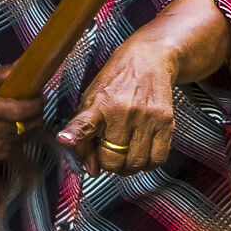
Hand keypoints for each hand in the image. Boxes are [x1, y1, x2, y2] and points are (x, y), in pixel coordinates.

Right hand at [0, 67, 44, 175]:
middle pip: (30, 123)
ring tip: (27, 115)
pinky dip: (23, 135)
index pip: (21, 109)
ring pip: (29, 134)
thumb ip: (0, 74)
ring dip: (33, 124)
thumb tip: (22, 64)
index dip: (36, 103)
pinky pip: (21, 144)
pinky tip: (16, 127)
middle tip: (36, 103)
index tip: (40, 96)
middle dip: (38, 112)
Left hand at [57, 0, 230, 175]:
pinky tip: (142, 153)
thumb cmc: (115, 85)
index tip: (65, 139)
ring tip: (126, 153)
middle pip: (113, 160)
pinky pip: (157, 159)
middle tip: (110, 154)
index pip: (83, 124)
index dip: (74, 135)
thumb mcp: (90, 103)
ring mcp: (146, 117)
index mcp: (97, 106)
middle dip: (109, 165)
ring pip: (136, 163)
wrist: (148, 59)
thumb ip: (85, 138)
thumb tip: (92, 171)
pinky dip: (148, 164)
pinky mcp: (166, 121)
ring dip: (129, 167)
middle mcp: (122, 112)